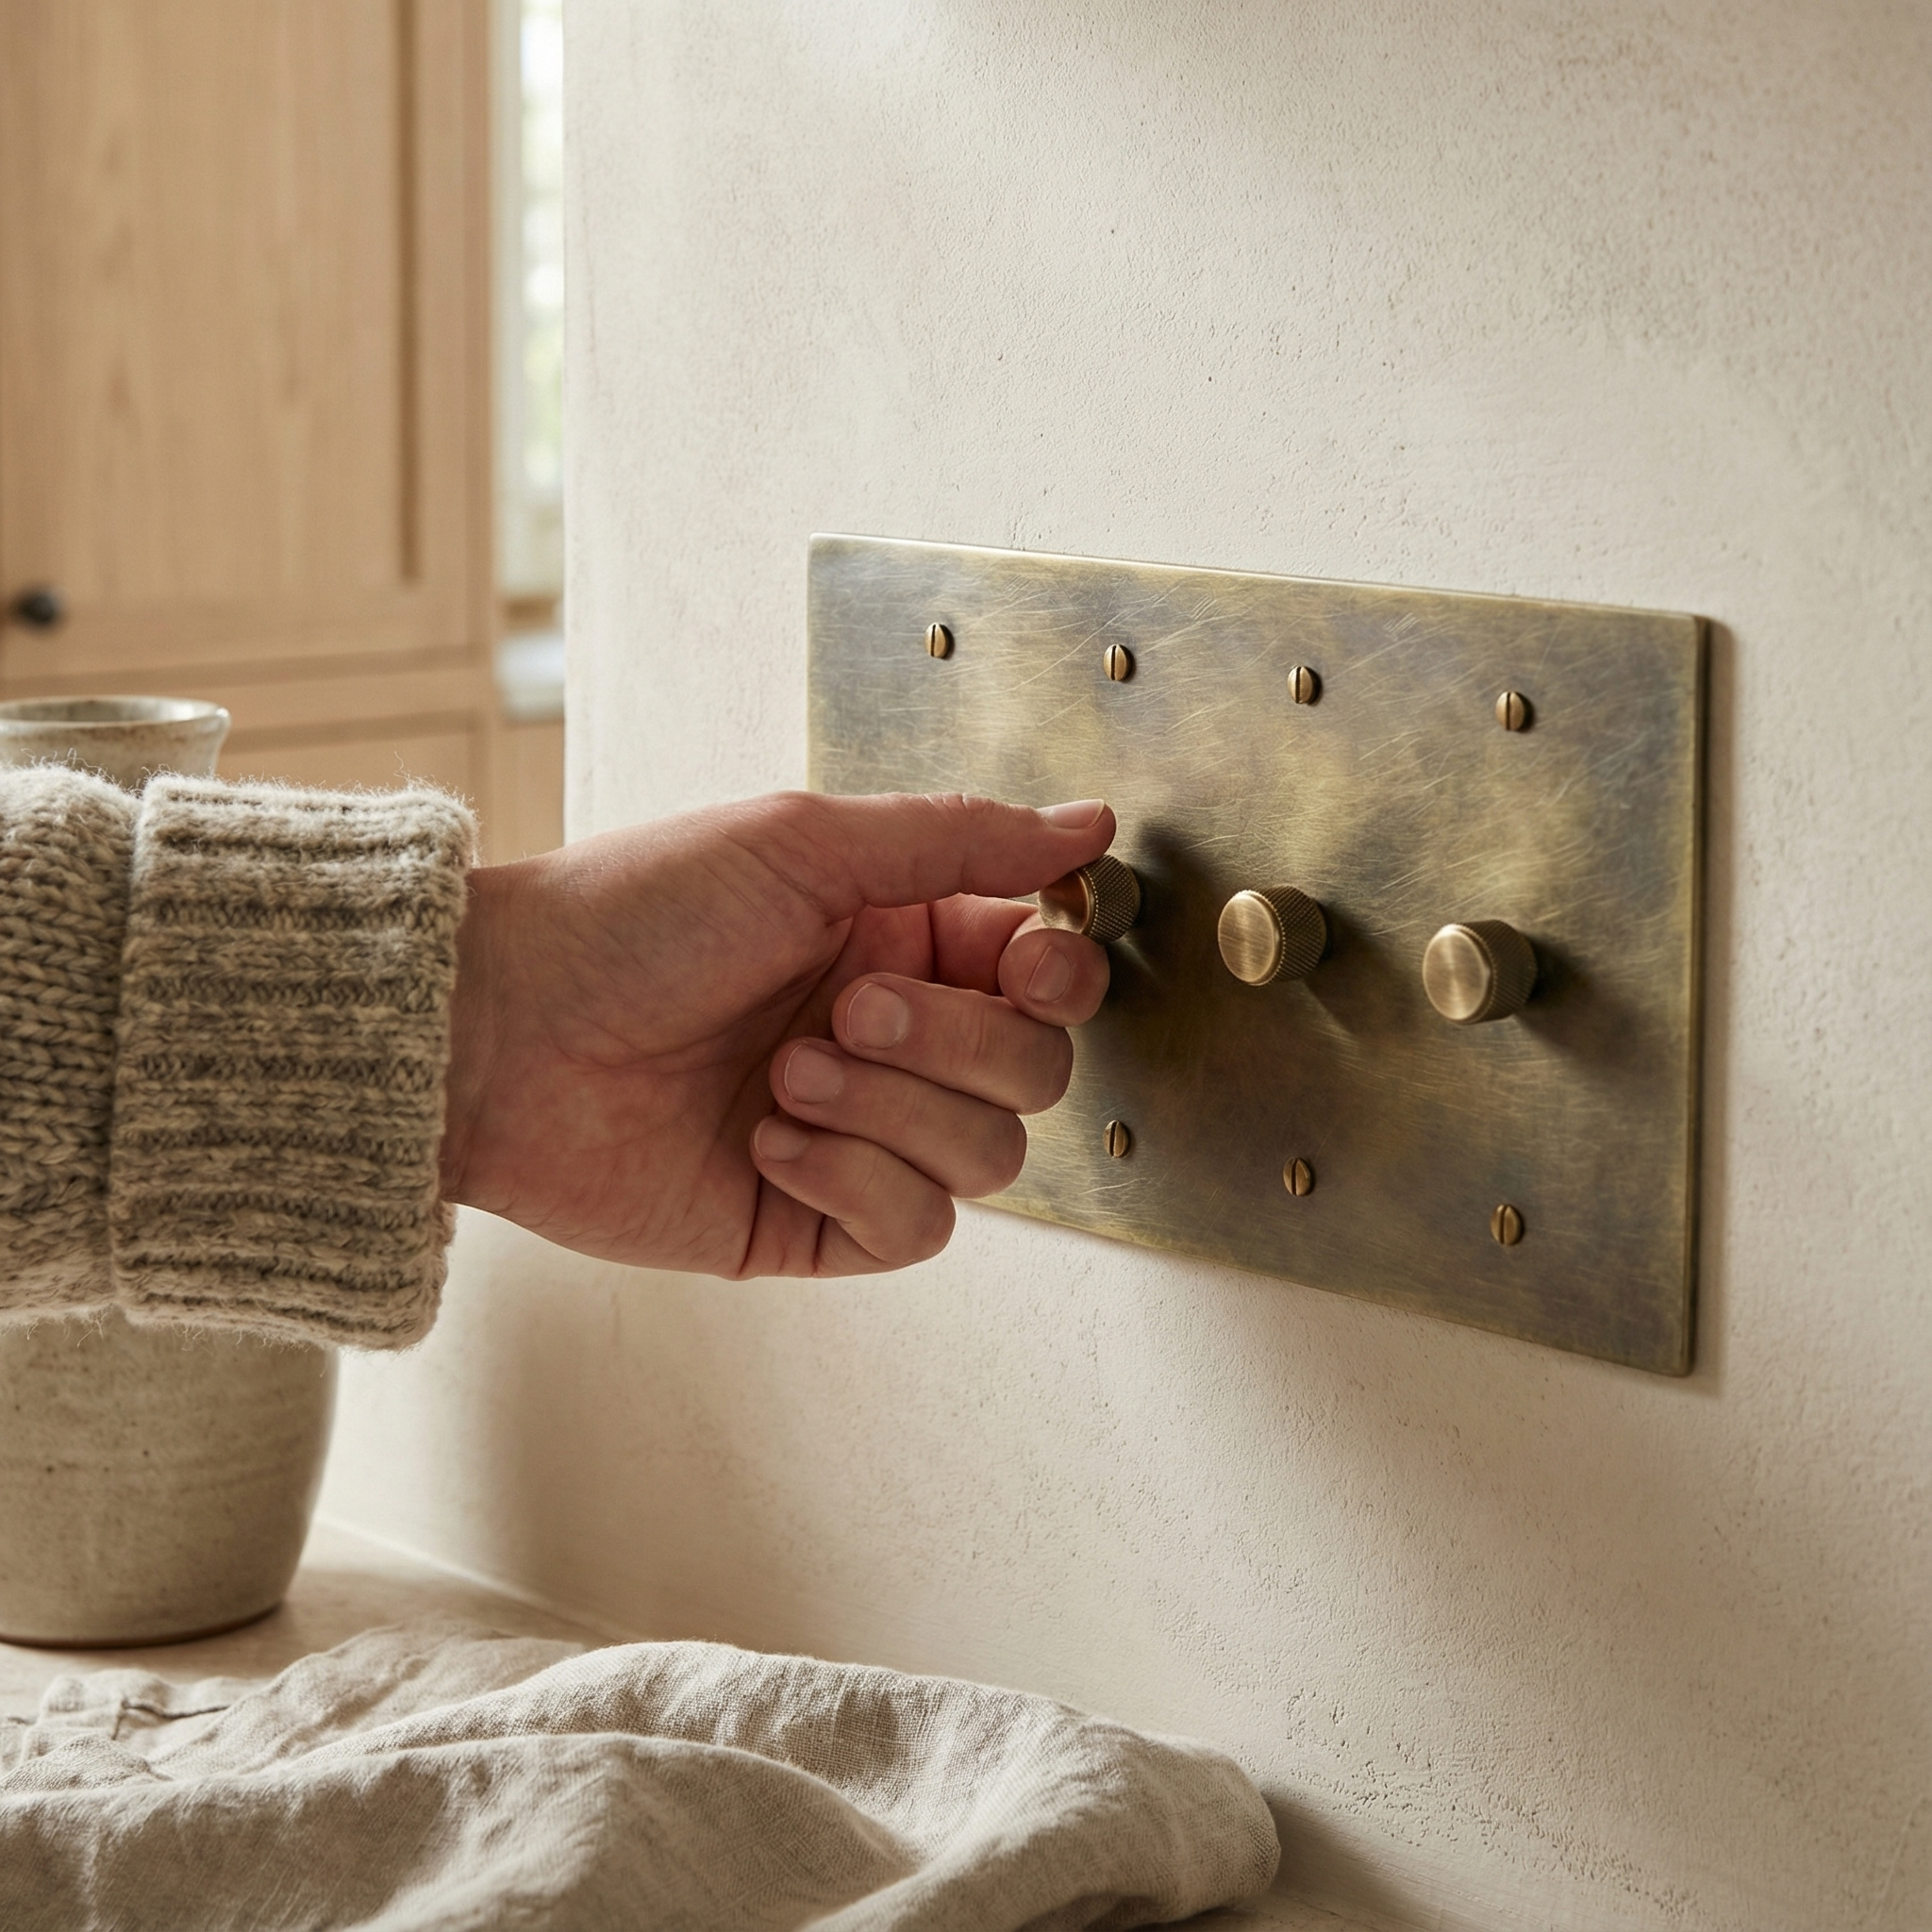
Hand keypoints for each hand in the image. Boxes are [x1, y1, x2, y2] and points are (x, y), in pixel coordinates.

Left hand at [439, 791, 1114, 1275]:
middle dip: (952, 1043)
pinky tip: (766, 1142)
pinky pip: (916, 1227)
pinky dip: (854, 1179)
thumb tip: (1089, 824)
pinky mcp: (817, 1220)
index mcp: (899, 941)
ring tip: (783, 1076)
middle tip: (846, 1010)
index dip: (1058, 978)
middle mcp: (893, 1042)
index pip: (1044, 976)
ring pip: (990, 1156)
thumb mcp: (802, 844)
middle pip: (1035, 1073)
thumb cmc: (632, 918)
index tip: (1026, 964)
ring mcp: (860, 1136)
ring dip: (891, 1110)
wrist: (503, 1036)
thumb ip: (959, 838)